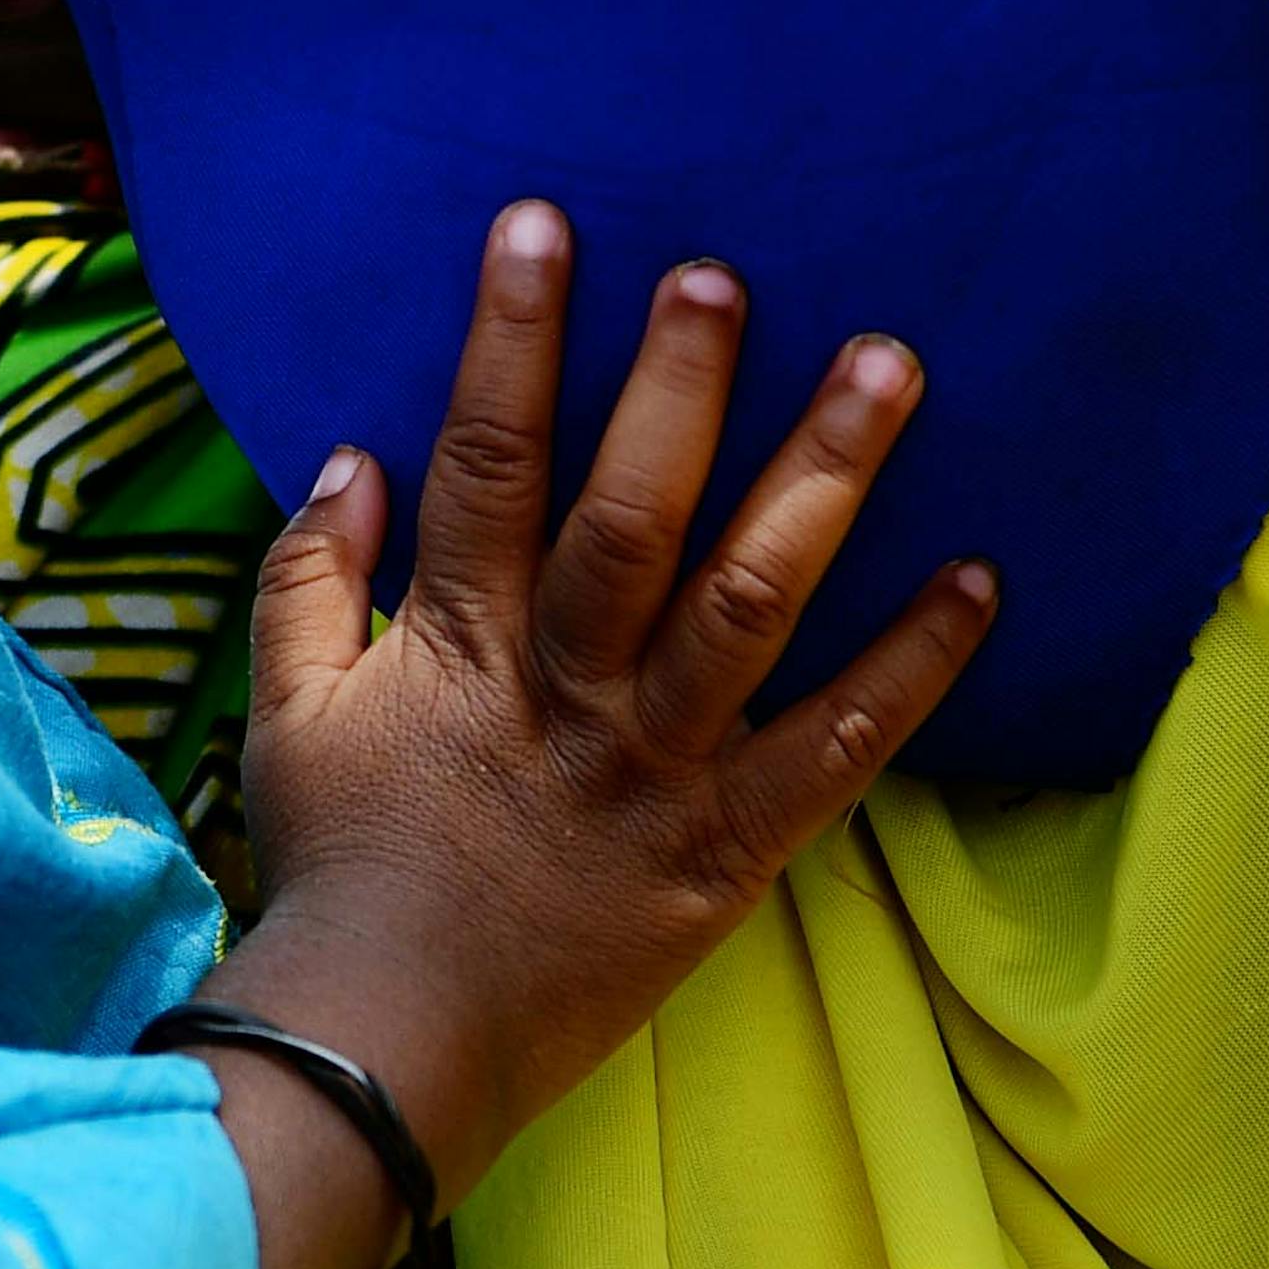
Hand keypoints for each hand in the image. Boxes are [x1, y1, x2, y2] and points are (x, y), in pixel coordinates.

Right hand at [197, 207, 989, 1268]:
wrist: (388, 1045)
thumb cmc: (339, 873)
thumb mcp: (288, 716)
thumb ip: (309, 579)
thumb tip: (349, 457)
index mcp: (456, 639)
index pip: (484, 457)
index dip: (512, 338)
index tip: (545, 223)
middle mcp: (567, 686)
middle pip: (631, 511)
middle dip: (680, 385)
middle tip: (730, 274)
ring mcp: (655, 767)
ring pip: (749, 602)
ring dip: (823, 480)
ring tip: (890, 369)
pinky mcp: (726, 850)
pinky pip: (835, 751)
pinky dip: (910, 670)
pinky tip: (980, 581)